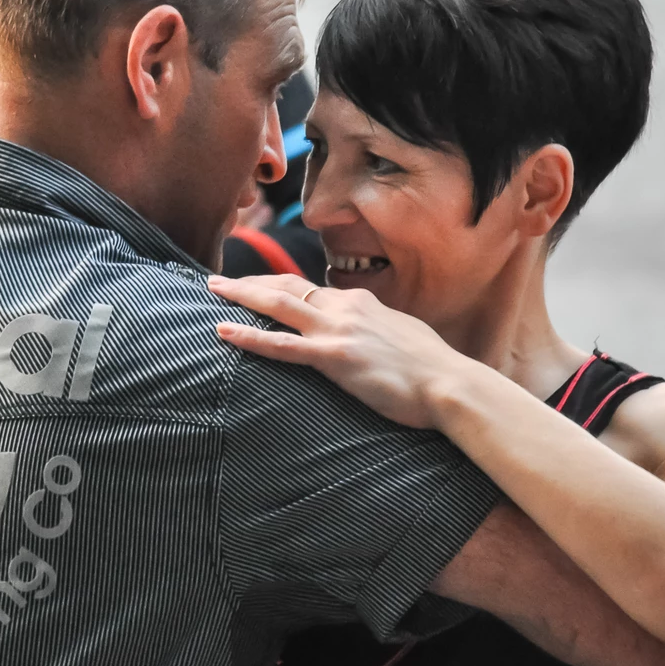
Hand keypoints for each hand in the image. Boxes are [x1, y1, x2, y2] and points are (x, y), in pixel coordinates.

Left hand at [207, 272, 473, 428]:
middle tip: (217, 280)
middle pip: (287, 286)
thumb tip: (367, 334)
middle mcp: (347, 308)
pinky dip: (249, 336)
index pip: (309, 288)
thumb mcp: (402, 336)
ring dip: (242, 295)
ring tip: (212, 290)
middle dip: (250, 282)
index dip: (278, 284)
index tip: (255, 284)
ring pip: (278, 305)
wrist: (452, 385)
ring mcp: (339, 330)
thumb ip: (376, 330)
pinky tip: (224, 332)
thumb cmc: (433, 370)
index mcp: (362, 303)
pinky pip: (282, 344)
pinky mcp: (335, 357)